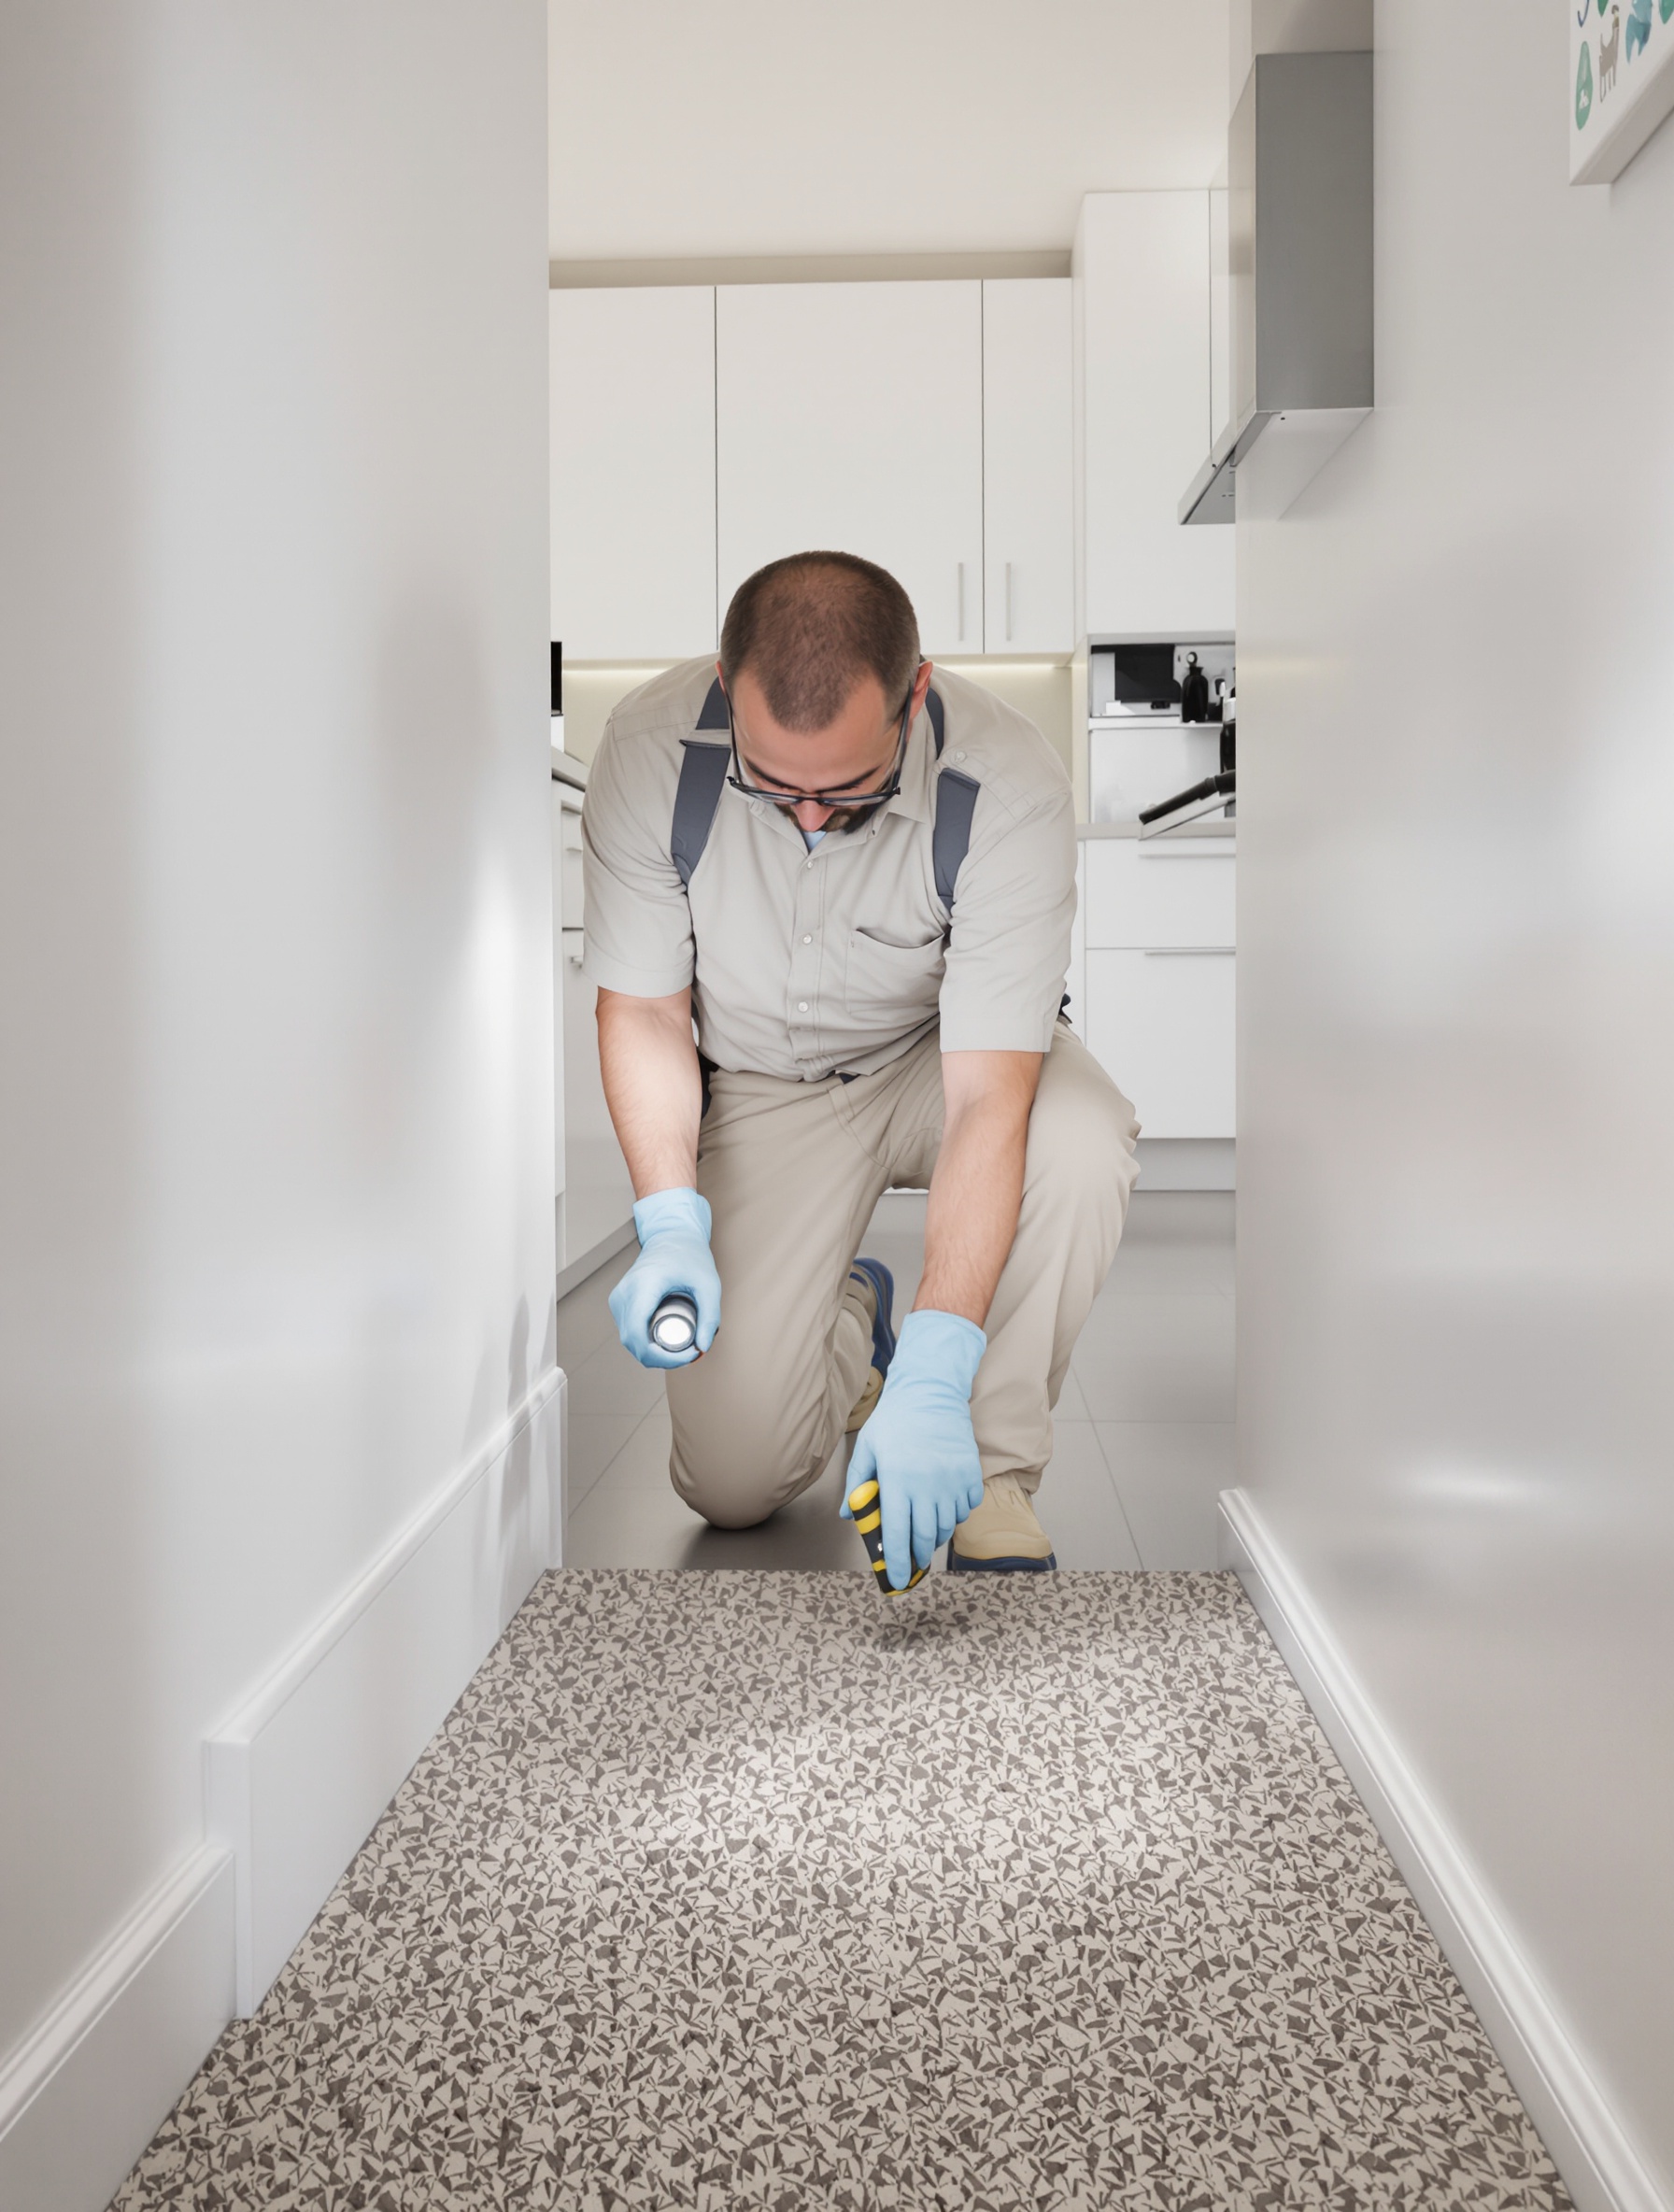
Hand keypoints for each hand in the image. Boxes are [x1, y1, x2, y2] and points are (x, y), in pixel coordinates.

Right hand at [609, 1187, 720, 1368]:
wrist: (671, 1236)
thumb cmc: (689, 1255)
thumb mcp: (709, 1285)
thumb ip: (710, 1316)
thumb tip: (703, 1347)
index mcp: (643, 1286)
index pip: (637, 1335)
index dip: (661, 1356)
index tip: (688, 1355)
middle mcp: (624, 1294)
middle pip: (633, 1343)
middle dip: (661, 1358)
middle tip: (690, 1354)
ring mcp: (618, 1299)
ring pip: (630, 1341)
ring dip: (653, 1353)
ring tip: (681, 1348)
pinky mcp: (620, 1303)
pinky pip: (629, 1332)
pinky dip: (646, 1343)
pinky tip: (666, 1343)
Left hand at [841, 1309, 985, 1587]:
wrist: (932, 1392)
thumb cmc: (895, 1420)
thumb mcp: (868, 1448)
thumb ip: (856, 1484)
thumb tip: (849, 1514)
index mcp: (897, 1480)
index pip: (897, 1533)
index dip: (896, 1562)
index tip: (895, 1581)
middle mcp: (927, 1485)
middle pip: (925, 1537)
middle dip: (917, 1557)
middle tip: (911, 1564)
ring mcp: (952, 1481)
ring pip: (947, 1526)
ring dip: (935, 1536)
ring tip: (925, 1533)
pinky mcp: (970, 1475)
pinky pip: (966, 1509)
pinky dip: (956, 1515)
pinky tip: (944, 1506)